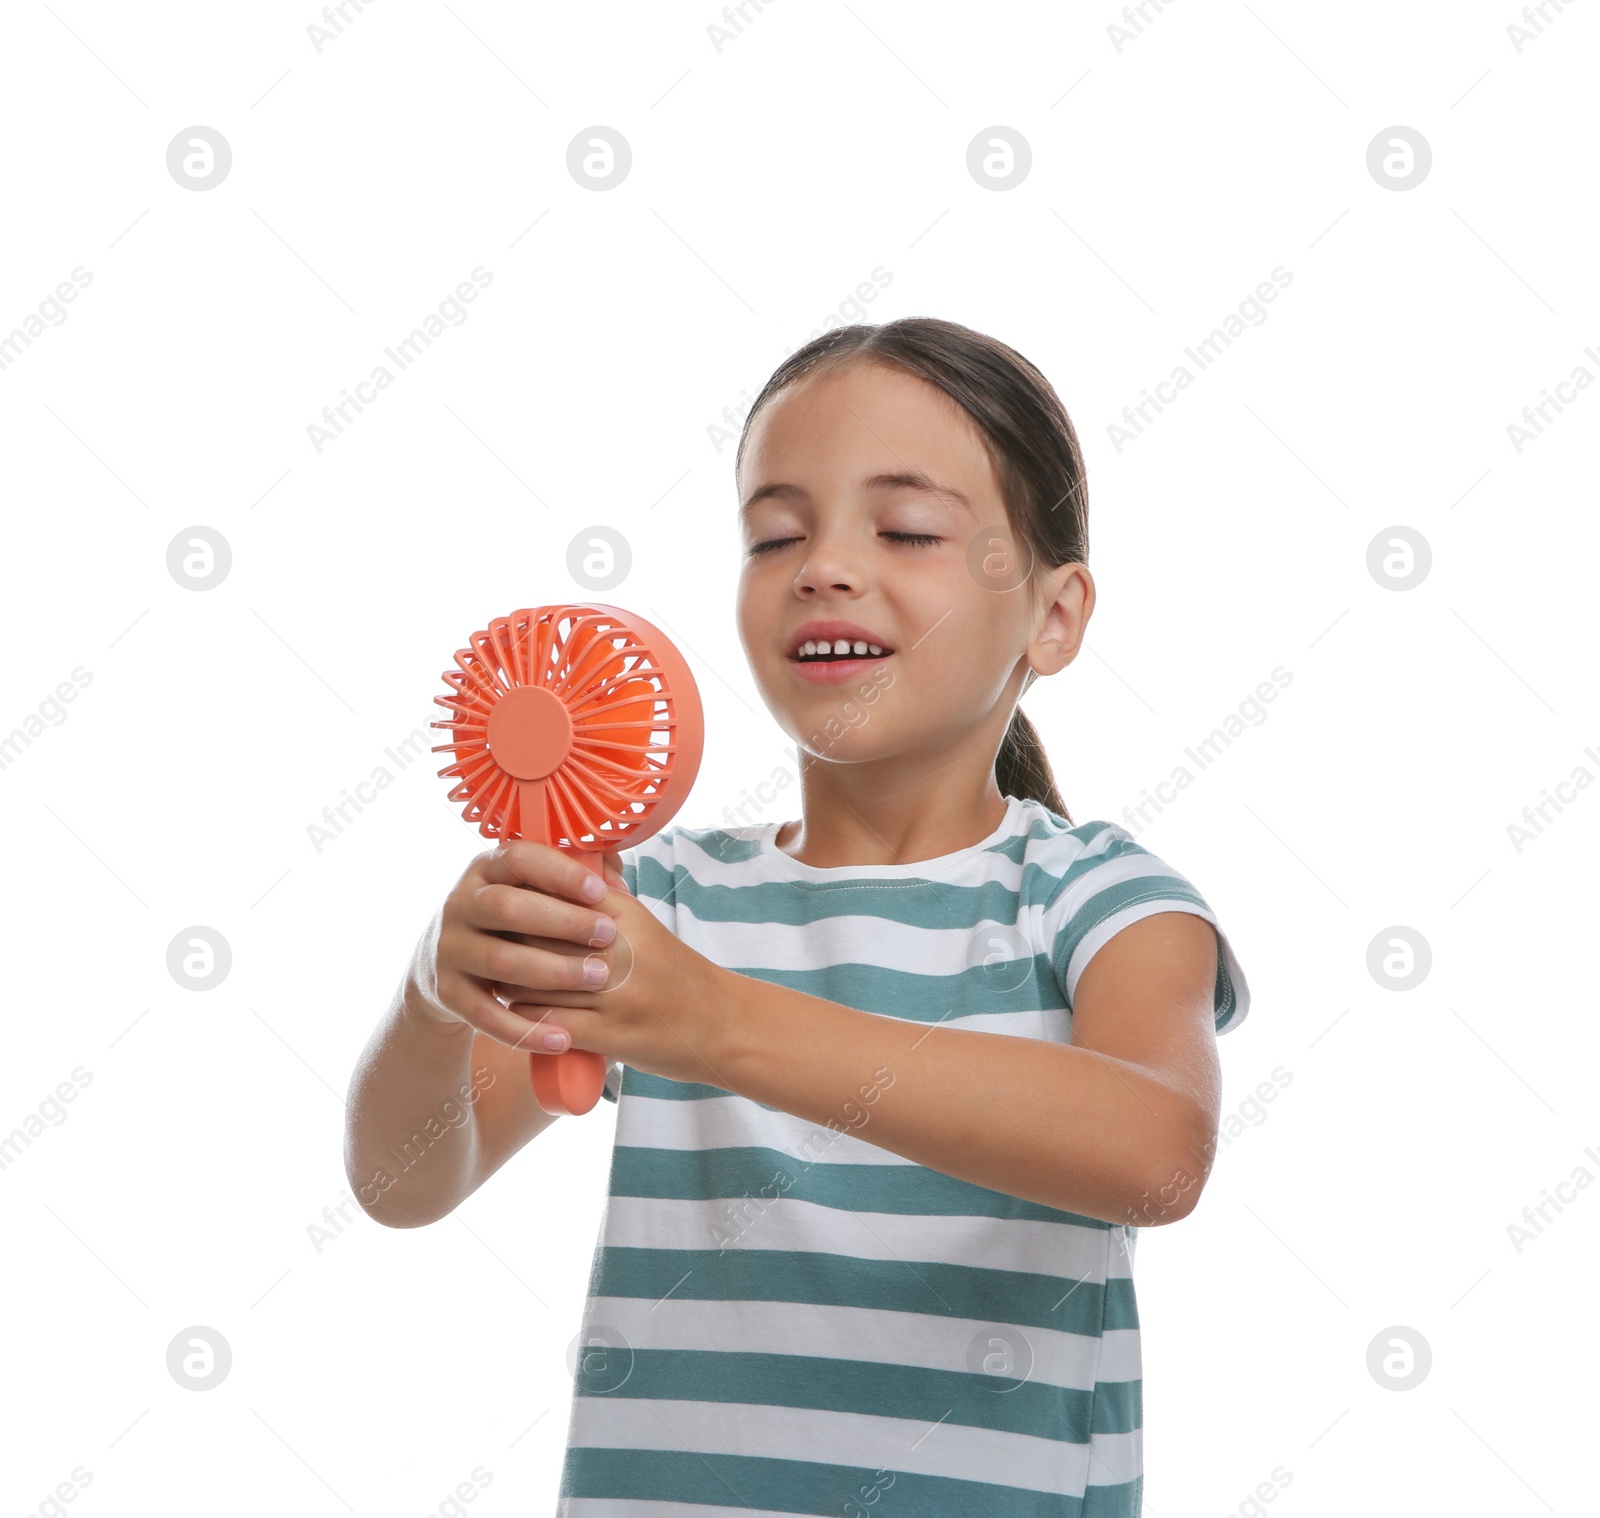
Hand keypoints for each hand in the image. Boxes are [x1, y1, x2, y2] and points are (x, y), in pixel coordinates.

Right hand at [408, 840, 632, 1053]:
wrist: (442, 965)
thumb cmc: (509, 922)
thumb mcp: (526, 891)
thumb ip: (568, 879)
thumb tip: (614, 869)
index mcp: (485, 870)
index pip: (519, 858)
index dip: (560, 872)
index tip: (599, 891)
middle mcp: (460, 904)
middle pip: (506, 907)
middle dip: (562, 922)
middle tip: (609, 935)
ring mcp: (450, 948)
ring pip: (499, 960)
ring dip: (552, 971)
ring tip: (598, 979)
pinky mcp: (447, 991)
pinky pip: (486, 1014)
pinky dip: (525, 1030)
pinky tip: (561, 1037)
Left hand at [503, 859, 734, 1090]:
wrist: (722, 1025)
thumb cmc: (679, 976)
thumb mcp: (648, 927)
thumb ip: (613, 896)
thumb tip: (585, 858)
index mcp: (627, 917)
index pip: (557, 895)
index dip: (522, 899)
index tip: (502, 903)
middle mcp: (621, 949)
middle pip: (539, 934)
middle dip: (508, 940)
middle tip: (489, 943)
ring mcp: (616, 993)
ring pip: (536, 980)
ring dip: (509, 982)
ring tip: (497, 979)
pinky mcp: (611, 1033)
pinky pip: (549, 1022)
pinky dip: (525, 1019)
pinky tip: (516, 1015)